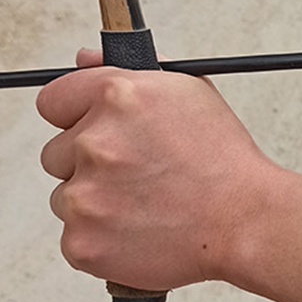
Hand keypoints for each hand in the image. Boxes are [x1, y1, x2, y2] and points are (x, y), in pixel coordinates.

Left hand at [38, 62, 274, 289]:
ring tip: (146, 205)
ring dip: (96, 202)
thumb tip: (84, 59)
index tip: (94, 131)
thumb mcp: (189, 94)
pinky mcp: (82, 241)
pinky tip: (141, 230)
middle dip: (89, 163)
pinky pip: (75, 237)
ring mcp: (84, 196)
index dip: (75, 117)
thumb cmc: (224, 162)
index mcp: (119, 97)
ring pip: (66, 197)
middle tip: (137, 174)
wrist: (247, 221)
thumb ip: (129, 71)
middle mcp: (95, 142)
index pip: (54, 101)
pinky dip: (102, 238)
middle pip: (56, 153)